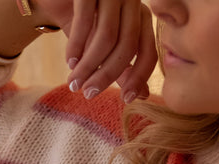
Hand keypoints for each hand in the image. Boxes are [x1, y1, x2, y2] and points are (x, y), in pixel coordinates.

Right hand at [34, 0, 156, 99]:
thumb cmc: (84, 24)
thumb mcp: (105, 49)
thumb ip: (124, 68)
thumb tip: (143, 95)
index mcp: (142, 17)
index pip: (149, 52)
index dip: (139, 78)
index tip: (125, 100)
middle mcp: (131, 1)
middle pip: (127, 46)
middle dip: (107, 76)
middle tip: (89, 94)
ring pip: (106, 37)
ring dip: (88, 65)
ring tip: (75, 83)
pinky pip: (84, 21)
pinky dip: (76, 45)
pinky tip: (69, 62)